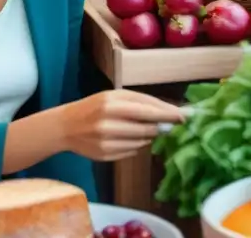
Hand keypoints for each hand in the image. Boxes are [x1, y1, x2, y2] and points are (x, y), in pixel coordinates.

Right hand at [60, 89, 184, 160]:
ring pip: (140, 141)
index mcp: (112, 102)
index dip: (167, 113)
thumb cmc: (95, 106)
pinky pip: (131, 151)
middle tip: (172, 126)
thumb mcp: (114, 96)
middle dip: (161, 127)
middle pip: (145, 127)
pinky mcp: (104, 155)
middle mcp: (107, 122)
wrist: (66, 126)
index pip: (147, 109)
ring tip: (147, 130)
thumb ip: (140, 103)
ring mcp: (105, 141)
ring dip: (149, 136)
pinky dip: (137, 145)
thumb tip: (168, 113)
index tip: (184, 116)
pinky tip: (131, 138)